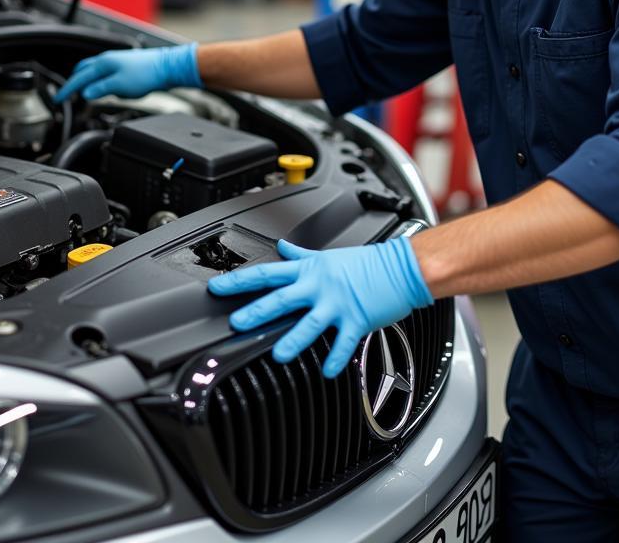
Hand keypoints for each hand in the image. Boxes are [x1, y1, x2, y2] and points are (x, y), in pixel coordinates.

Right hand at [55, 43, 200, 101]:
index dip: (67, 90)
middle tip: (67, 95)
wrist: (166, 67)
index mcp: (103, 64)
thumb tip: (85, 94)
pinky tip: (103, 86)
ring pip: (93, 70)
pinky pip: (104, 72)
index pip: (79, 78)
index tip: (58, 99)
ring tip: (82, 91)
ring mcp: (115, 61)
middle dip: (73, 82)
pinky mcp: (123, 65)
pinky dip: (97, 79)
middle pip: (82, 70)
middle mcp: (107, 59)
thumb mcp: (119, 86)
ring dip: (86, 80)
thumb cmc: (146, 74)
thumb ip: (100, 90)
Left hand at [208, 237, 433, 377]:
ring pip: (309, 323)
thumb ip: (301, 254)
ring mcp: (337, 304)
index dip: (240, 280)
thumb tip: (282, 247)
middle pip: (281, 298)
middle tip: (236, 322)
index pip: (268, 274)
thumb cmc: (366, 263)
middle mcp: (319, 286)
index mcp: (310, 269)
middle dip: (256, 311)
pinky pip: (343, 343)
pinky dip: (336, 359)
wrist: (400, 268)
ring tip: (279, 354)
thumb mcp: (328, 255)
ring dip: (293, 340)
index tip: (218, 287)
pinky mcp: (356, 320)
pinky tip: (328, 371)